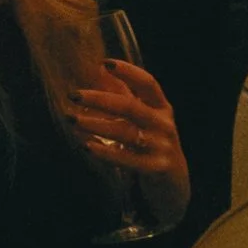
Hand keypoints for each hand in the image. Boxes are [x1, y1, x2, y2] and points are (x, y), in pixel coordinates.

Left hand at [68, 56, 190, 225]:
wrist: (174, 184)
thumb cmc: (153, 144)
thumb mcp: (145, 119)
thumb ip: (126, 96)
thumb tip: (100, 71)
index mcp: (162, 108)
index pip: (148, 83)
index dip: (128, 71)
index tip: (105, 63)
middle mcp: (164, 124)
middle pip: (130, 106)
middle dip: (99, 99)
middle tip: (74, 95)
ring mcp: (162, 146)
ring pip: (125, 132)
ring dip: (96, 125)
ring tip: (73, 120)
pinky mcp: (156, 168)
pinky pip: (127, 159)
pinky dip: (106, 152)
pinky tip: (87, 146)